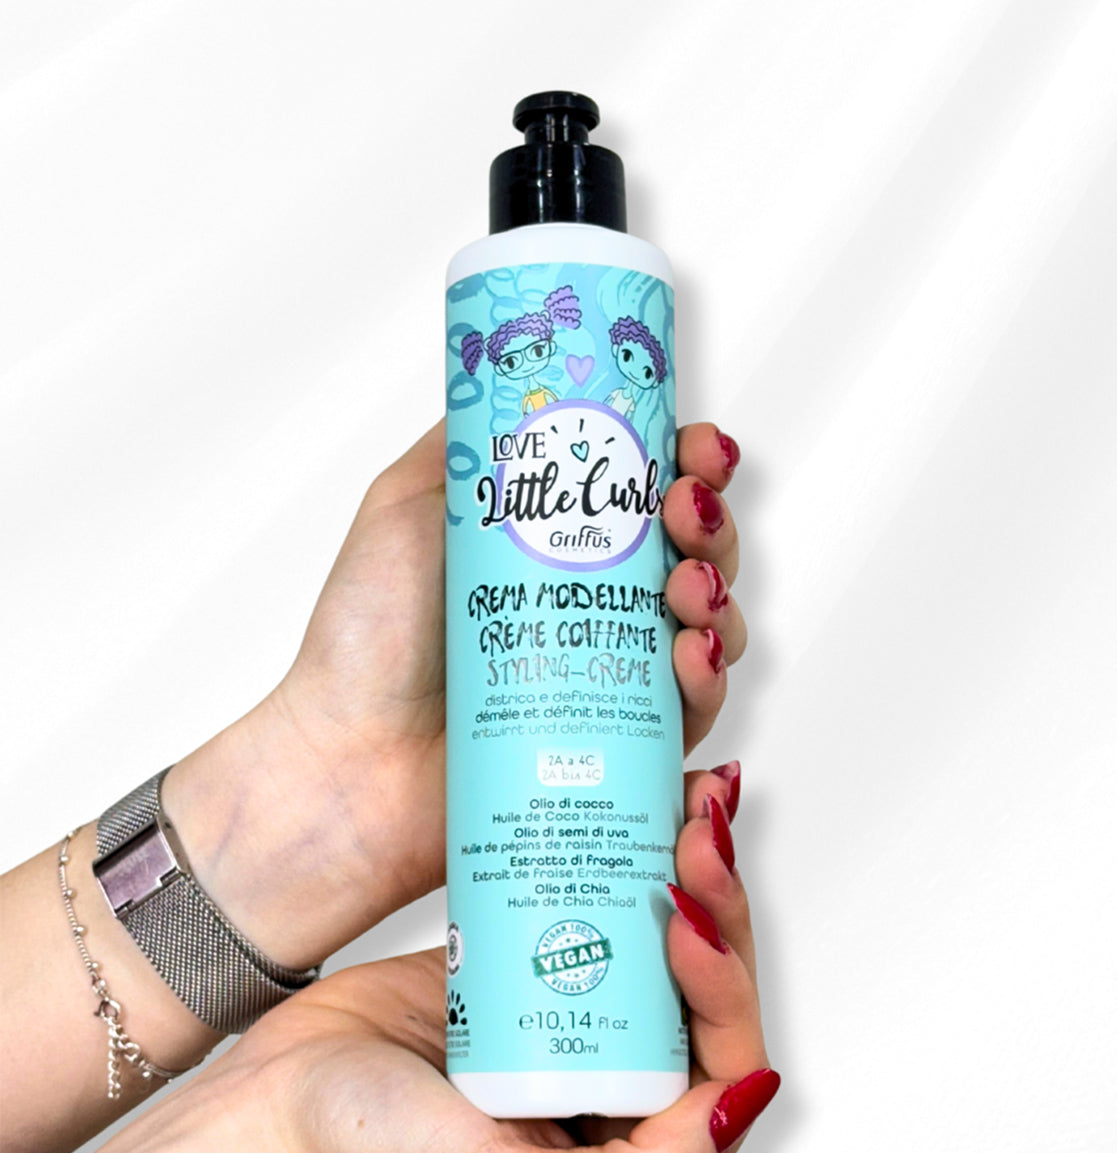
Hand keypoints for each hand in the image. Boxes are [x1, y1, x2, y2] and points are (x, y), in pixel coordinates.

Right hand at [44, 772, 775, 1152]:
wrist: (270, 1103)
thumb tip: (740, 1106)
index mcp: (626, 1137)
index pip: (717, 1053)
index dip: (724, 983)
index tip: (687, 921)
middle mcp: (604, 1070)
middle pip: (696, 980)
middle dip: (714, 905)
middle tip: (694, 836)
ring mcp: (563, 1003)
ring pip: (654, 930)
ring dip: (679, 867)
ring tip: (684, 805)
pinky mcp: (521, 951)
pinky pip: (587, 892)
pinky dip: (617, 848)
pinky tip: (630, 805)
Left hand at [165, 420, 747, 968]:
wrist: (348, 758)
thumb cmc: (365, 636)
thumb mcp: (405, 505)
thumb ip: (468, 444)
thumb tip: (522, 382)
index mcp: (554, 549)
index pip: (647, 498)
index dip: (688, 466)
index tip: (695, 450)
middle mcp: (591, 609)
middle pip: (693, 557)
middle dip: (713, 525)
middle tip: (685, 513)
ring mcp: (607, 679)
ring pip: (708, 632)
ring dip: (720, 600)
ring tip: (685, 591)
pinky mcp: (616, 750)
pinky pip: (690, 717)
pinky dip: (709, 682)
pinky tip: (691, 657)